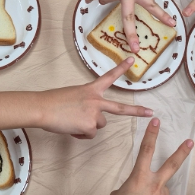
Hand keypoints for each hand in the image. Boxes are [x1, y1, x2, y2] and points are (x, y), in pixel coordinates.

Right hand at [38, 57, 152, 138]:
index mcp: (91, 89)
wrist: (43, 108)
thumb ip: (85, 103)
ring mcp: (95, 113)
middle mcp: (96, 100)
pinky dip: (80, 134)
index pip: (109, 77)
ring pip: (99, 125)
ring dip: (88, 126)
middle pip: (120, 108)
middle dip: (137, 111)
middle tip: (151, 112)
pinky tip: (70, 127)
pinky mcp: (90, 125)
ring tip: (72, 120)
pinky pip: (89, 134)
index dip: (121, 68)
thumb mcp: (73, 95)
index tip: (132, 60)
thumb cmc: (52, 102)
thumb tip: (88, 118)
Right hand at [101, 119, 192, 194]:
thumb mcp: (119, 194)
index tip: (157, 121)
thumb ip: (134, 186)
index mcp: (138, 178)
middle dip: (182, 152)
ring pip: (161, 191)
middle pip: (171, 165)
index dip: (151, 134)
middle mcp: (154, 186)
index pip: (146, 150)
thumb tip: (143, 189)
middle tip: (191, 142)